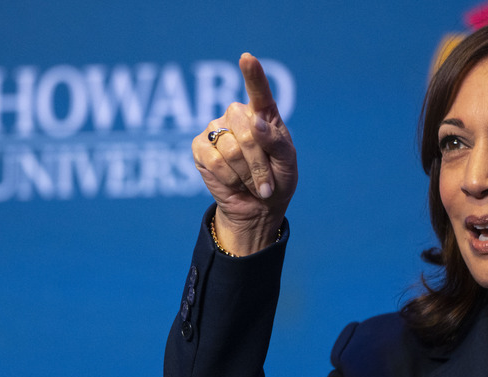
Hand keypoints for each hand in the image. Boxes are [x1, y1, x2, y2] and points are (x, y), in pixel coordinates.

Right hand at [192, 53, 296, 255]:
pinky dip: (229, 177)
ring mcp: (216, 129)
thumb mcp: (287, 163)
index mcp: (264, 115)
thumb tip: (254, 123)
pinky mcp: (200, 147)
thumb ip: (275, 142)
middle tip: (266, 184)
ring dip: (246, 174)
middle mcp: (238, 116)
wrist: (258, 207)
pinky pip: (213, 160)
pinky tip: (235, 183)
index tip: (247, 58)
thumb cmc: (277, 180)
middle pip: (247, 130)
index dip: (253, 75)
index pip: (259, 91)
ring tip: (252, 184)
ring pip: (231, 149)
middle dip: (259, 163)